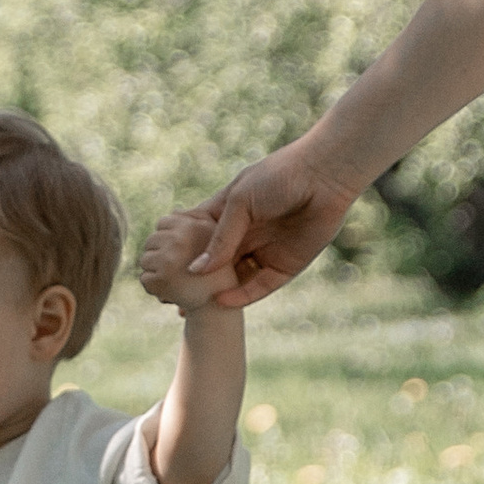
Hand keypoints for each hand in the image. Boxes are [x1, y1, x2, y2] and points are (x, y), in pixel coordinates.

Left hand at [137, 205, 228, 310]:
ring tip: (177, 280)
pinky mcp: (160, 279)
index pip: (163, 222)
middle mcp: (180, 239)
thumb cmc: (218, 271)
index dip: (170, 239)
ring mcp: (168, 259)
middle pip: (151, 240)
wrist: (220, 307)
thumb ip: (196, 220)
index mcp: (191, 225)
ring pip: (145, 260)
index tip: (183, 252)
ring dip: (157, 272)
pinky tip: (172, 292)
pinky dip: (154, 288)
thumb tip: (174, 210)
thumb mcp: (215, 238)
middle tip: (180, 269)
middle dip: (161, 255)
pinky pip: (144, 279)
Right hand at [185, 137, 360, 310]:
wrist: (324, 176)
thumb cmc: (278, 177)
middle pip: (214, 265)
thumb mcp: (239, 202)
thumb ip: (219, 238)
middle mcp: (244, 236)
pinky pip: (259, 286)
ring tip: (191, 308)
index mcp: (228, 214)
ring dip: (214, 293)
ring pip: (234, 280)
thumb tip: (195, 270)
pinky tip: (222, 302)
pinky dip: (241, 296)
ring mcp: (263, 252)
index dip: (180, 254)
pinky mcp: (284, 266)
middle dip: (194, 282)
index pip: (197, 239)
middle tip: (170, 298)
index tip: (159, 269)